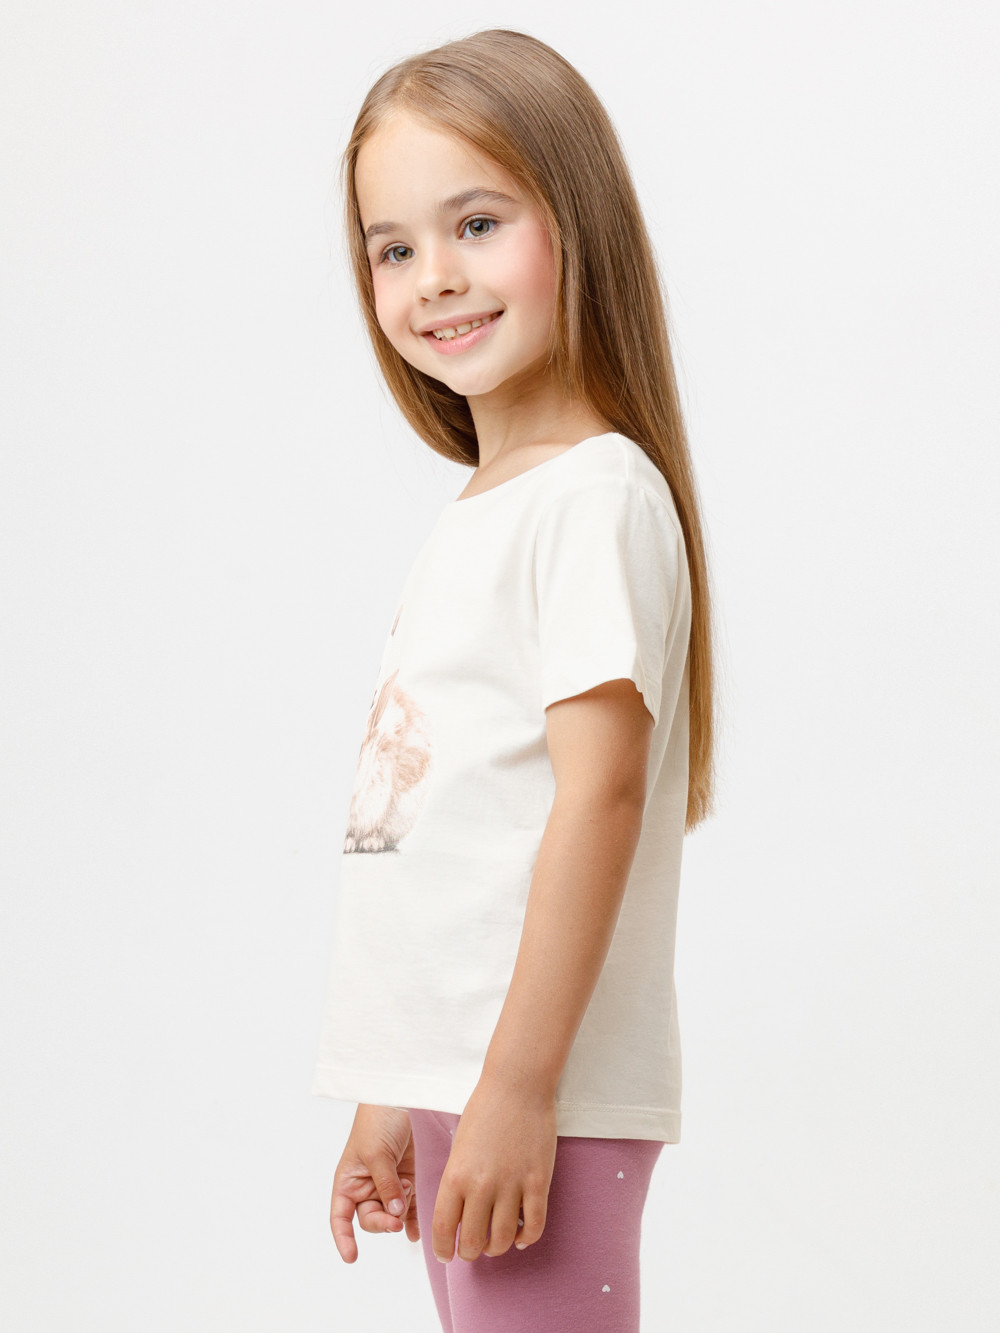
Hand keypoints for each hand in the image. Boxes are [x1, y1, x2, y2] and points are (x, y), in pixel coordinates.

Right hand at [329, 1103, 419, 1262]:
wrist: (399, 1097)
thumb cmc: (376, 1121)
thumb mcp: (377, 1153)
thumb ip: (385, 1185)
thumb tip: (394, 1213)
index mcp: (348, 1181)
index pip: (340, 1216)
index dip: (343, 1238)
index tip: (351, 1257)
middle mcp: (365, 1186)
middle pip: (370, 1219)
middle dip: (383, 1222)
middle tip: (396, 1221)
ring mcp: (386, 1183)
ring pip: (391, 1214)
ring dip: (400, 1215)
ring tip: (408, 1199)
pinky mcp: (405, 1178)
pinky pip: (407, 1206)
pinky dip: (412, 1218)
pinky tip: (418, 1232)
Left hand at [432, 1075, 556, 1262]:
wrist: (517, 1085)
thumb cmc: (484, 1111)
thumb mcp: (458, 1147)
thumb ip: (458, 1182)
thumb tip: (460, 1215)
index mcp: (455, 1175)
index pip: (444, 1229)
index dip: (443, 1249)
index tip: (445, 1254)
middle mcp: (481, 1186)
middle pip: (473, 1242)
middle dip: (470, 1252)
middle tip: (472, 1248)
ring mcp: (512, 1185)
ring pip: (502, 1240)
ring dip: (497, 1247)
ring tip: (496, 1241)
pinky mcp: (538, 1182)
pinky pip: (533, 1226)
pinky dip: (526, 1238)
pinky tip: (520, 1235)